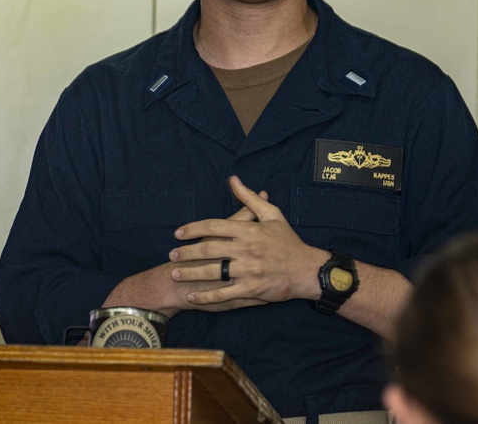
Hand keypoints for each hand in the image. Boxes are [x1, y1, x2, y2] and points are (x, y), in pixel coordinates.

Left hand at [169, 176, 326, 305]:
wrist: (306, 269)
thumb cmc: (287, 241)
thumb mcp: (272, 214)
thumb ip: (249, 198)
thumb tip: (233, 180)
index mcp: (249, 230)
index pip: (214, 226)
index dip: (193, 229)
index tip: (178, 234)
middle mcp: (246, 250)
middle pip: (209, 249)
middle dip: (187, 252)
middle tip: (171, 254)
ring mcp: (248, 271)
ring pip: (213, 272)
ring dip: (191, 273)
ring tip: (175, 273)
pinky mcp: (251, 289)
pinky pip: (224, 294)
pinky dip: (206, 296)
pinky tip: (193, 296)